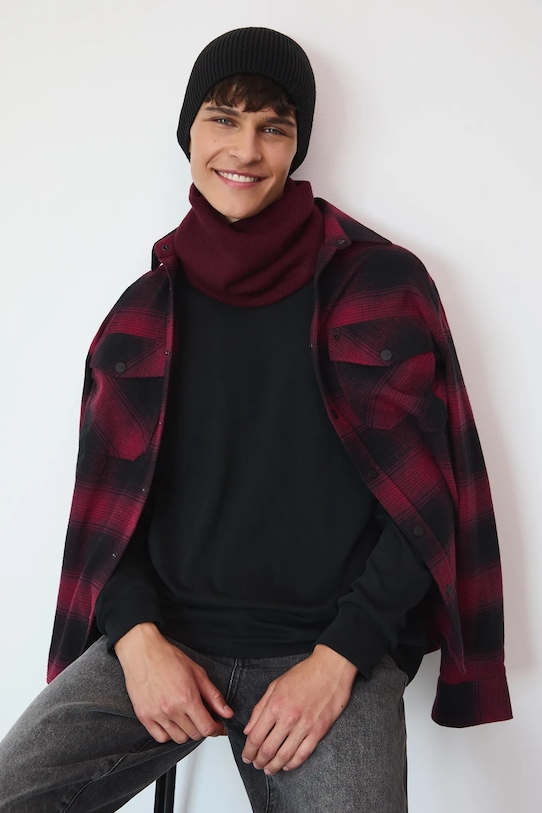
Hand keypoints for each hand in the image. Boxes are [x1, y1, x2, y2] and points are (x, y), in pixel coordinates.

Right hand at [114, 623, 232, 743]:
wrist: (142, 652)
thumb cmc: (168, 658)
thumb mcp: (197, 672)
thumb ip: (214, 696)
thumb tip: (227, 713)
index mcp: (187, 697)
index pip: (206, 728)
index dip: (215, 729)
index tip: (217, 725)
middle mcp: (171, 709)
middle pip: (194, 735)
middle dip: (202, 727)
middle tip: (202, 716)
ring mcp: (156, 715)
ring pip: (178, 738)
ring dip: (186, 731)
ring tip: (186, 717)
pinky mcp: (144, 717)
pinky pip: (160, 738)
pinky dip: (169, 733)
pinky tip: (172, 721)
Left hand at [242, 644, 356, 774]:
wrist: (330, 668)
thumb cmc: (304, 674)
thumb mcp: (275, 685)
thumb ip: (260, 708)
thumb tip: (249, 728)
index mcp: (275, 705)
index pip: (255, 737)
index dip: (248, 751)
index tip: (247, 756)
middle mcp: (288, 718)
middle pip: (268, 749)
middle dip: (259, 761)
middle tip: (256, 764)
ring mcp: (304, 726)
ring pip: (284, 756)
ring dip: (274, 766)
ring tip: (269, 769)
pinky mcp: (318, 731)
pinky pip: (303, 754)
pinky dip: (293, 764)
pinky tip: (287, 765)